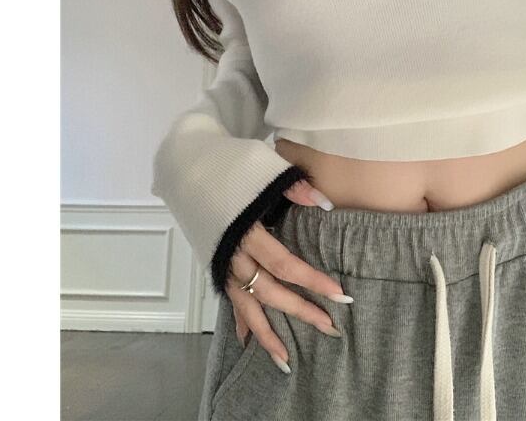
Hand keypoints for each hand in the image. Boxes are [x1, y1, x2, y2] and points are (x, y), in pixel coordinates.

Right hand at [225, 178, 350, 372]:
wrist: (186, 165)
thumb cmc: (229, 165)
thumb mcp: (265, 170)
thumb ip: (295, 189)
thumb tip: (326, 204)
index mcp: (247, 231)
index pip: (285, 265)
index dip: (313, 281)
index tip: (339, 295)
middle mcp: (233, 254)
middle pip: (270, 292)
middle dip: (300, 311)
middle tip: (330, 328)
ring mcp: (221, 262)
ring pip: (246, 305)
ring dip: (266, 334)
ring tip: (286, 359)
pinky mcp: (215, 264)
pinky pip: (229, 298)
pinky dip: (238, 320)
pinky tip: (247, 341)